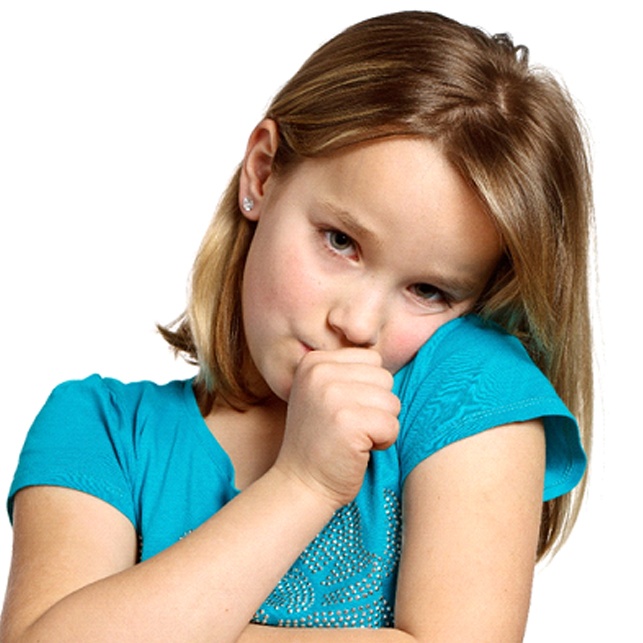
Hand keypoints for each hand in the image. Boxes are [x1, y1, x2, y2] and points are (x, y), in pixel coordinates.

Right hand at [273, 348, 400, 508]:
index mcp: (313, 361)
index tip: (342, 410)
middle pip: (385, 378)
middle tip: (349, 427)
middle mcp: (319, 372)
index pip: (371, 359)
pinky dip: (383, 443)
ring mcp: (332, 395)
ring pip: (392, 401)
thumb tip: (385, 346)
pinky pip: (392, 425)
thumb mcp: (323, 393)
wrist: (300, 484)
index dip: (367, 389)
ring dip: (380, 425)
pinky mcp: (347, 422)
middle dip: (377, 406)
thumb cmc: (321, 441)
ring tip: (353, 438)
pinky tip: (357, 450)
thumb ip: (348, 371)